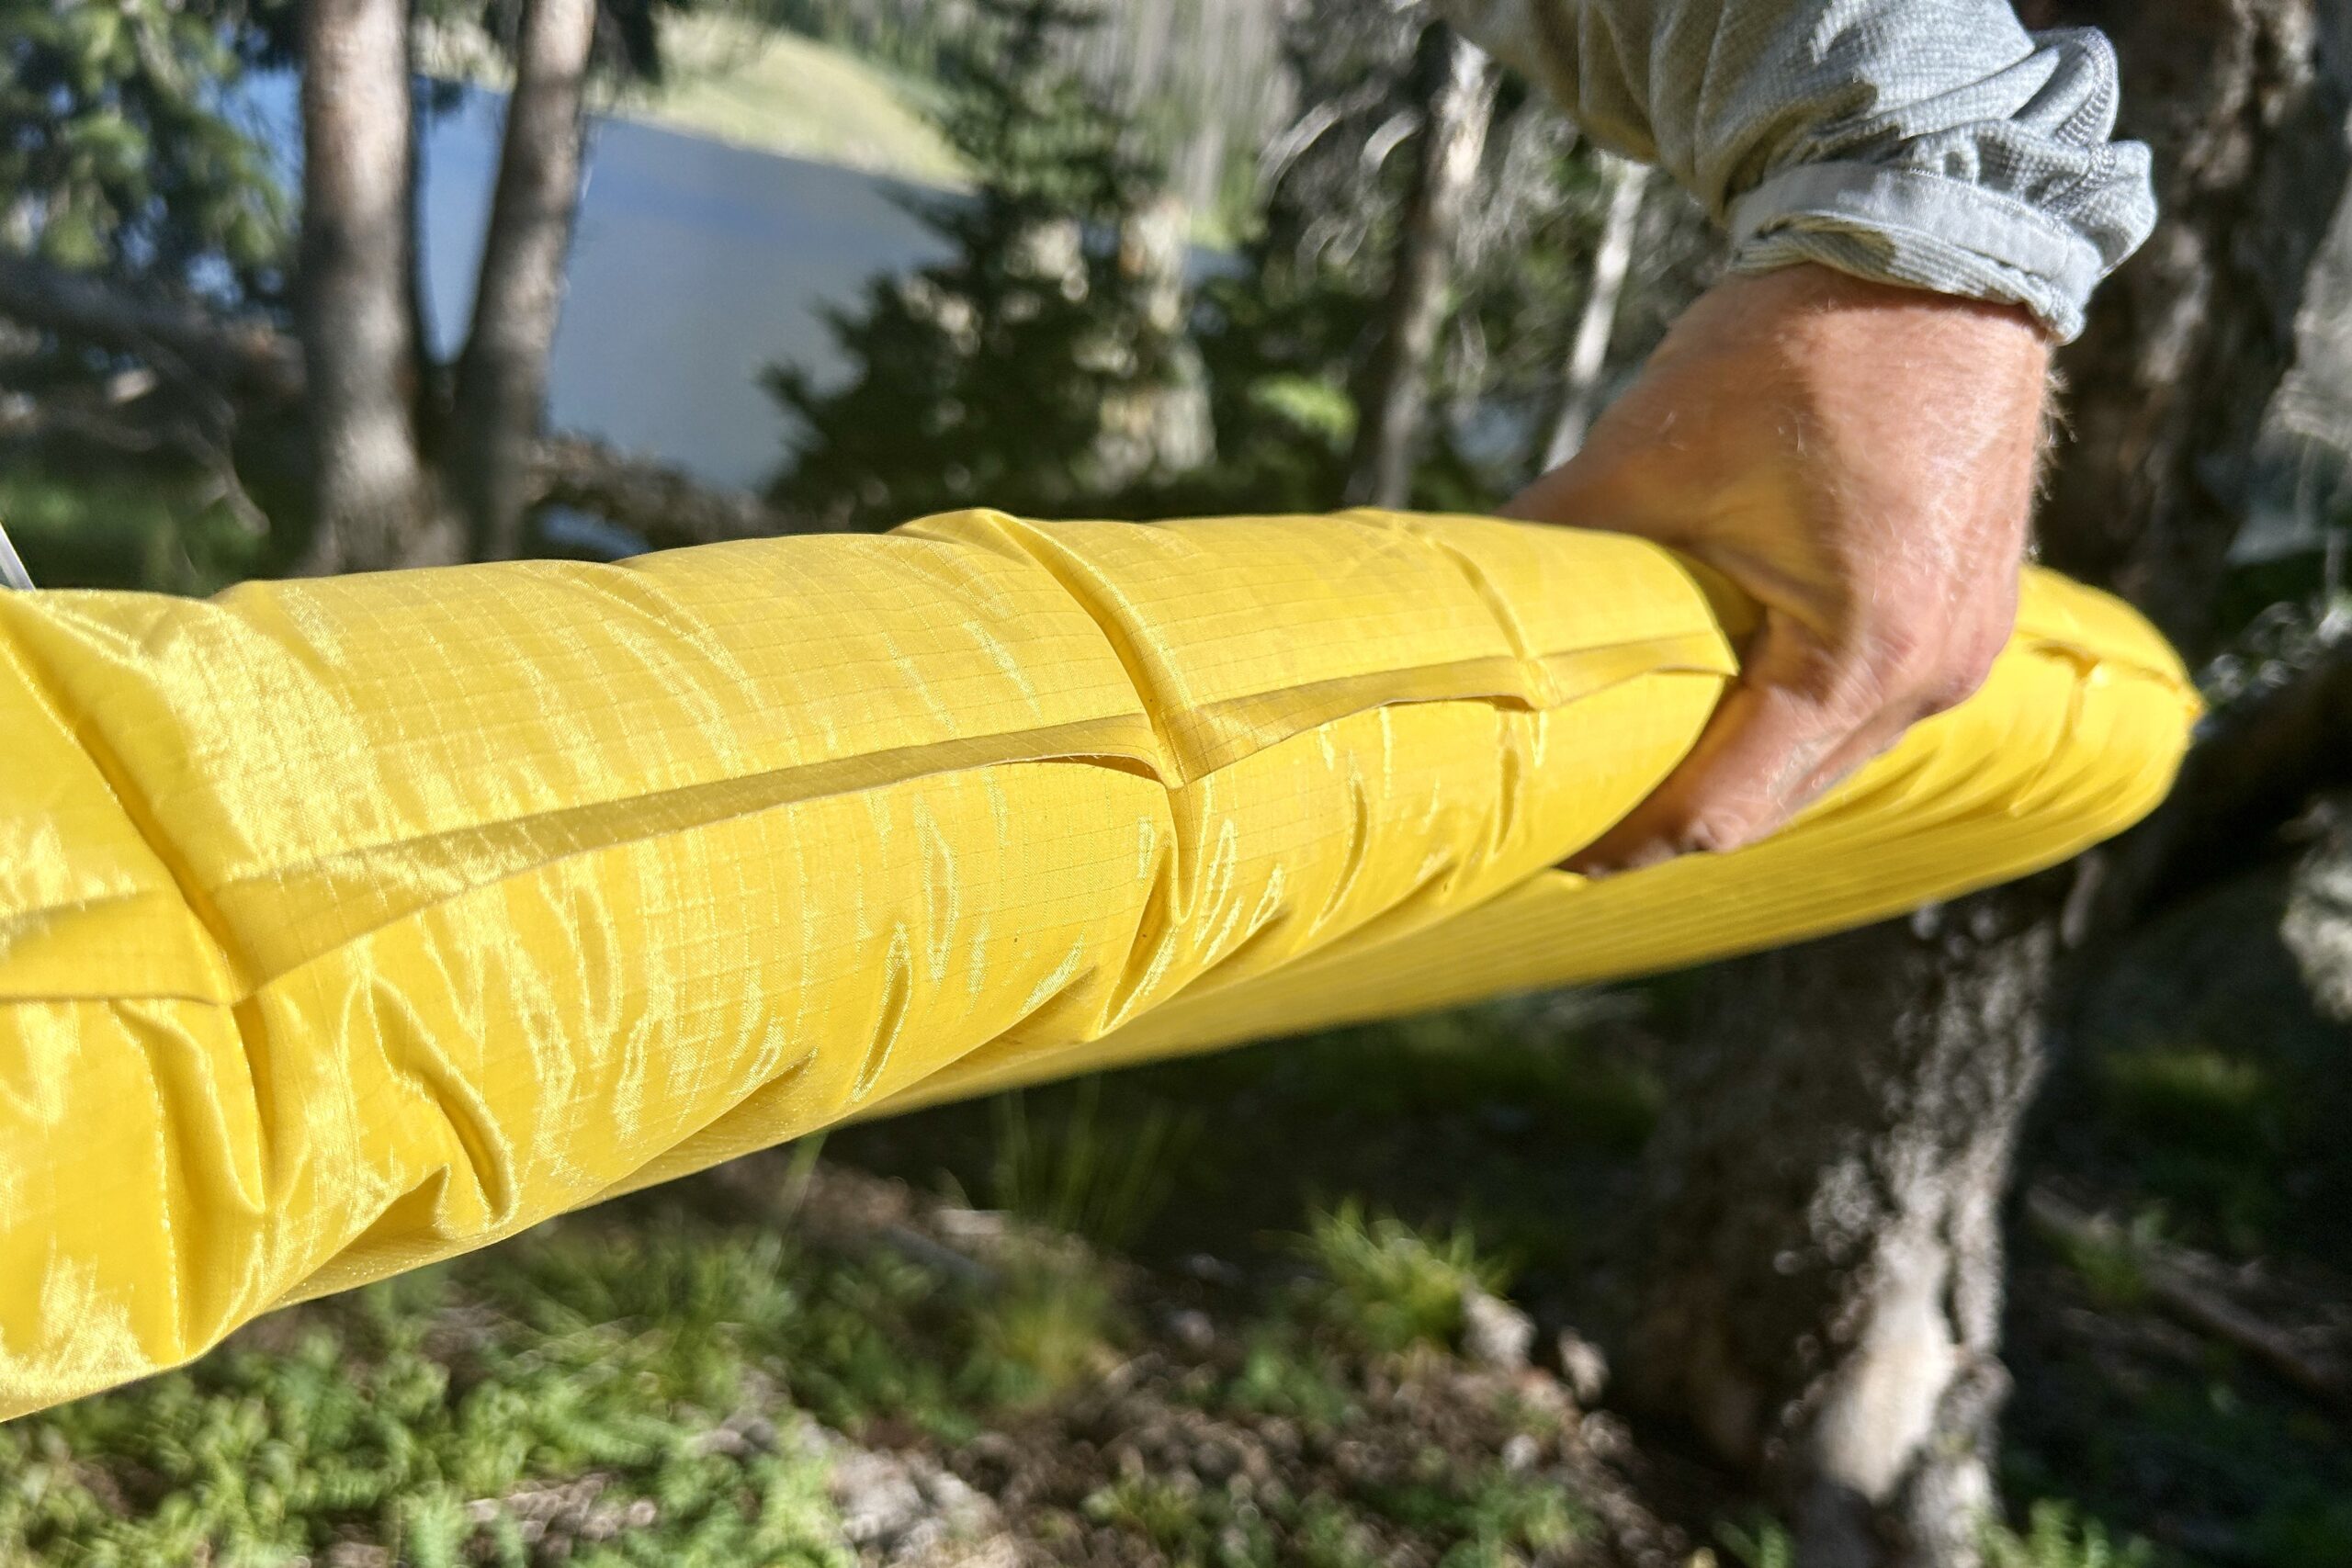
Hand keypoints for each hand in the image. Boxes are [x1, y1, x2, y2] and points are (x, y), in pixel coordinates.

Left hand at [1505, 262, 2049, 873]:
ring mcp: (1966, 653)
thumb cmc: (1800, 347)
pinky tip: (1723, 706)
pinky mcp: (1970, 618)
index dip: (1630, 838)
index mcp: (1862, 652)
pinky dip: (1790, 722)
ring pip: (1823, 765)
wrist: (1938, 251)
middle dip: (1673, 818)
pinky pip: (1866, 713)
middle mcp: (1932, 674)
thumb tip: (1454, 601)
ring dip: (1735, 773)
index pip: (1724, 806)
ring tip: (1637, 769)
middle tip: (1575, 817)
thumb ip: (1552, 539)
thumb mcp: (1649, 453)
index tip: (1555, 845)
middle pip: (1775, 804)